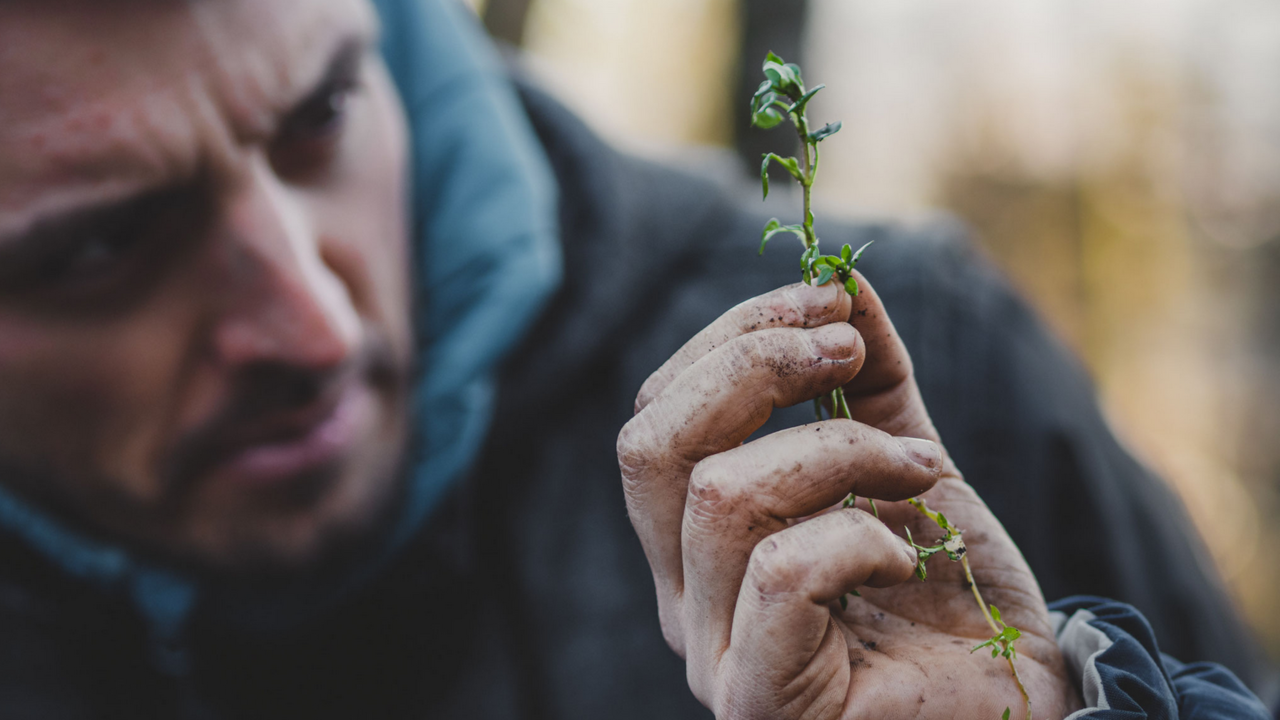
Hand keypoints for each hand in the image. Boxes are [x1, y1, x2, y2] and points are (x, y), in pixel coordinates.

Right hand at [618, 276, 1080, 718]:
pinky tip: (909, 558)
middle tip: (847, 352)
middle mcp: (683, 594)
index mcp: (698, 535)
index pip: (658, 412)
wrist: (1019, 703)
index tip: (830, 306)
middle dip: (752, 366)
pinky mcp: (761, 702)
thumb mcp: (908, 460)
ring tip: (918, 472)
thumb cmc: (953, 593)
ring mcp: (715, 653)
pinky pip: (781, 574)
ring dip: (839, 451)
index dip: (733, 336)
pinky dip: (861, 538)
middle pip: (650, 443)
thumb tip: (845, 279)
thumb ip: (872, 381)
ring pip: (721, 496)